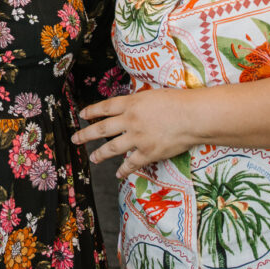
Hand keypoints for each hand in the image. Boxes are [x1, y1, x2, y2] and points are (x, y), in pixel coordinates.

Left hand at [74, 89, 197, 178]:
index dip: (92, 111)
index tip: (82, 115)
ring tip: (93, 158)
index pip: (105, 107)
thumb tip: (129, 107)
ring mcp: (137, 138)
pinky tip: (118, 173)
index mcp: (131, 103)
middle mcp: (130, 121)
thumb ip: (138, 102)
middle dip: (86, 135)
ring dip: (100, 154)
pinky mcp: (148, 153)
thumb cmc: (178, 101)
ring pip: (112, 148)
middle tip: (76, 139)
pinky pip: (131, 164)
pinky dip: (123, 170)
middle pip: (102, 128)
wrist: (193, 116)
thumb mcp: (152, 95)